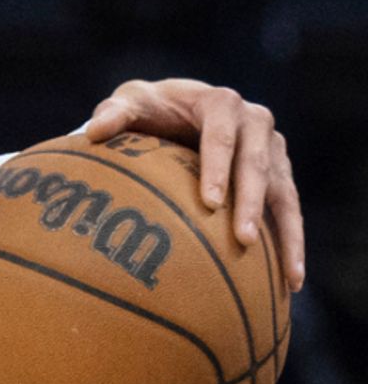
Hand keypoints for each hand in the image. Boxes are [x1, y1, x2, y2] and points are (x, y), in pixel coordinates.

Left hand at [83, 78, 303, 290]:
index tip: (210, 203)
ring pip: (283, 191)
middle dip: (251, 203)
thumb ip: (113, 113)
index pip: (221, 137)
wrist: (182, 105)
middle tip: (243, 240)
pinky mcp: (280, 171)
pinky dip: (293, 242)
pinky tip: (291, 280)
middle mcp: (256, 122)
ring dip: (286, 233)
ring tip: (287, 274)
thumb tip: (92, 132)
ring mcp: (273, 148)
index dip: (218, 168)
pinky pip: (290, 209)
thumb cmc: (152, 108)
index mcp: (221, 103)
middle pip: (256, 165)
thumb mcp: (131, 103)